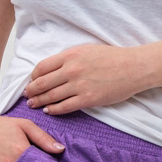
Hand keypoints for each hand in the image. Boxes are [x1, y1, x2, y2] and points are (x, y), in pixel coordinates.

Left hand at [24, 44, 148, 114]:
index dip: (33, 76)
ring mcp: (79, 86)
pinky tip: (49, 111)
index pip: (42, 67)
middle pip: (42, 83)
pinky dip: (53, 110)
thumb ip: (69, 59)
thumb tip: (53, 69)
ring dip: (39, 102)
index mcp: (70, 56)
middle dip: (32, 91)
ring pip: (51, 96)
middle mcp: (71, 70)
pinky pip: (64, 107)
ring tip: (33, 105)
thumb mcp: (86, 50)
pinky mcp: (88, 99)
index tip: (32, 81)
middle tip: (27, 95)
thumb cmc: (113, 57)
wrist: (133, 67)